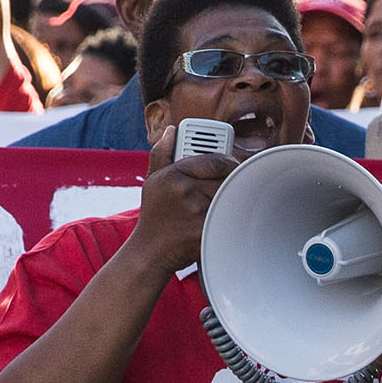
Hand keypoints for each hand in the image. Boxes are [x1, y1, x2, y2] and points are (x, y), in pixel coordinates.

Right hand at [128, 125, 237, 270]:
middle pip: (225, 178)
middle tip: (231, 183)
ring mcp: (196, 211)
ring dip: (229, 199)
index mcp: (172, 174)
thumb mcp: (152, 182)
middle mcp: (183, 190)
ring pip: (228, 197)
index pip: (212, 159)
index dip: (227, 161)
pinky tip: (221, 220)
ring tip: (221, 204)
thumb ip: (161, 154)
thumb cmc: (154, 216)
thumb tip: (170, 131)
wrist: (150, 251)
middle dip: (230, 181)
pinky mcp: (205, 230)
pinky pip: (227, 216)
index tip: (231, 164)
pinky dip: (228, 217)